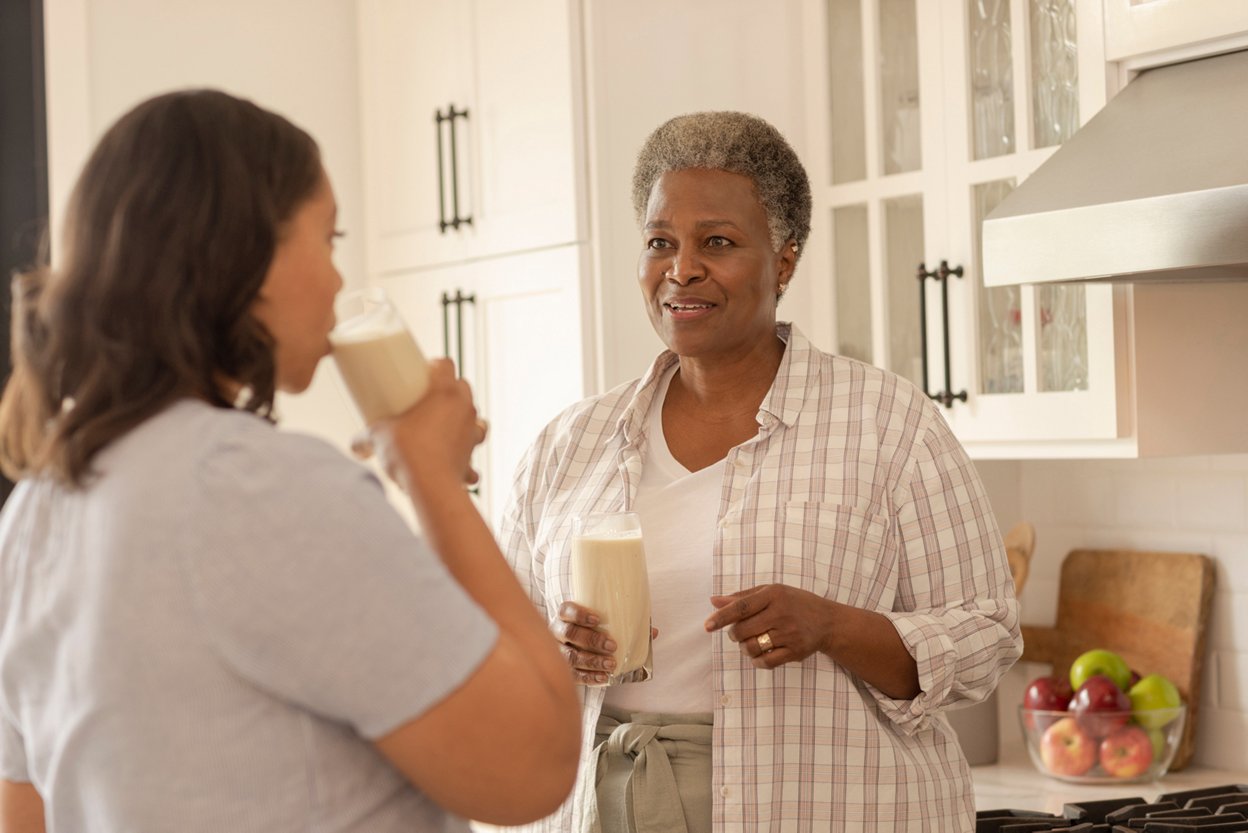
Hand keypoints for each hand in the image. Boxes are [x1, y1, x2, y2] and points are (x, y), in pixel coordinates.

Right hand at [369, 359, 486, 489]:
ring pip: (476, 417)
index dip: (435, 365)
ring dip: (463, 419)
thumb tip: (356, 446)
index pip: (446, 364)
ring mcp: (472, 431)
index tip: (422, 372)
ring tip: (444, 427)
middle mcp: (464, 408)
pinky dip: (466, 454)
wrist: (431, 487)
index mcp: (445, 391)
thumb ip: (364, 439)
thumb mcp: (378, 438)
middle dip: (449, 390)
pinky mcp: (472, 454)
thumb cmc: (408, 454)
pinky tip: (454, 461)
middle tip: (427, 399)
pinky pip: (473, 450)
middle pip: (463, 387)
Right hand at [551, 601, 659, 685]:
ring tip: (611, 665)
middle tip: (612, 646)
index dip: (579, 614)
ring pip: (569, 656)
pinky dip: (589, 677)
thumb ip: (626, 624)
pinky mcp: (562, 669)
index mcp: (565, 615)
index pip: (566, 610)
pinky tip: (603, 678)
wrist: (576, 645)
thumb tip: (653, 632)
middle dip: (591, 640)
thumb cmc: (593, 630)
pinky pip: (573, 674)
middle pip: (569, 633)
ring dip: (592, 661)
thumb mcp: (606, 622)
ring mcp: (557, 651)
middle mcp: (557, 632)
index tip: (597, 620)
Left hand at [703, 583, 835, 669]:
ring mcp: (789, 634)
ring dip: (744, 648)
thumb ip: (742, 597)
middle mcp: (781, 613)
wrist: (828, 621)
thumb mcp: (771, 592)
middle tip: (740, 631)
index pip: (741, 607)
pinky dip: (757, 661)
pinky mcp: (795, 651)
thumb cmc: (793, 603)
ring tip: (751, 641)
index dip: (721, 617)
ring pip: (751, 648)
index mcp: (773, 594)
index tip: (707, 626)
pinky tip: (759, 654)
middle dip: (734, 634)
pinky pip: (766, 662)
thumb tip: (713, 601)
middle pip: (742, 630)